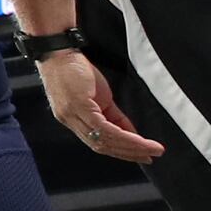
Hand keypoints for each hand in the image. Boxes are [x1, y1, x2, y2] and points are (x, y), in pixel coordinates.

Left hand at [40, 49, 165, 161]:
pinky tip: (138, 139)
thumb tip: (132, 132)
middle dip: (129, 154)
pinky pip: (104, 128)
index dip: (121, 152)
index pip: (99, 143)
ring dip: (132, 147)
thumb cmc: (75, 71)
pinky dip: (124, 136)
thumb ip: (113, 116)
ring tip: (151, 150)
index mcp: (74, 121)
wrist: (58, 52)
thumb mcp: (98, 96)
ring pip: (105, 141)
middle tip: (150, 158)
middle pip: (102, 147)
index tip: (141, 157)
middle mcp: (71, 122)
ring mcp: (73, 115)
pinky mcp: (79, 106)